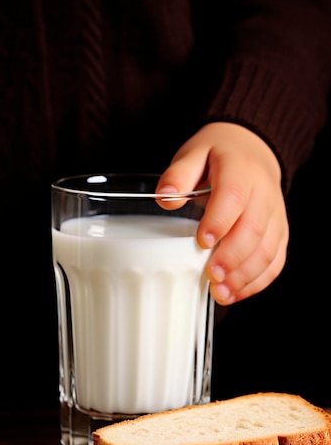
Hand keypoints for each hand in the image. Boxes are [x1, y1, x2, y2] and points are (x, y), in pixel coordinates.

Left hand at [156, 122, 288, 304]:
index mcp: (240, 171)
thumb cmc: (218, 155)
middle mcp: (263, 194)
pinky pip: (275, 260)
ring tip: (220, 293)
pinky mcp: (279, 233)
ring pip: (267, 250)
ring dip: (245, 276)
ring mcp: (275, 216)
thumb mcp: (194, 153)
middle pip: (254, 229)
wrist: (253, 150)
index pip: (234, 196)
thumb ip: (179, 174)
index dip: (220, 221)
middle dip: (233, 258)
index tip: (202, 242)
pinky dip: (257, 282)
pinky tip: (234, 294)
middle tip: (211, 277)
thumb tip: (165, 198)